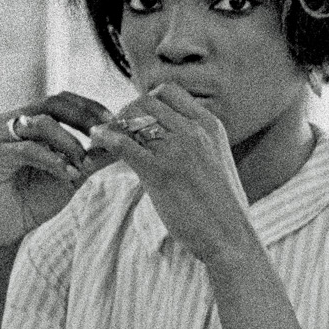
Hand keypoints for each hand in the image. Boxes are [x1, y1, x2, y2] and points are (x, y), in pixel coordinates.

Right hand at [0, 92, 114, 245]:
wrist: (8, 227)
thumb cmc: (37, 198)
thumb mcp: (73, 174)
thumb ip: (94, 157)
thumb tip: (124, 142)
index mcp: (29, 119)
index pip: (61, 100)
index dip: (89, 107)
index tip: (113, 121)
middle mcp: (11, 121)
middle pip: (51, 104)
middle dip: (83, 119)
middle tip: (104, 135)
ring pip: (41, 123)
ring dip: (69, 142)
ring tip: (83, 164)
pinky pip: (28, 149)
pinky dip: (53, 160)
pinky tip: (69, 173)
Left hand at [87, 83, 256, 265]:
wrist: (231, 236)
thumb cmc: (222, 206)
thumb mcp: (216, 160)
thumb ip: (195, 141)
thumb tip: (166, 134)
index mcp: (210, 125)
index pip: (169, 91)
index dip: (147, 101)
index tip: (138, 121)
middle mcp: (195, 131)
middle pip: (145, 101)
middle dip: (126, 113)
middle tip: (117, 133)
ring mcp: (178, 149)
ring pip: (132, 118)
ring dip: (113, 127)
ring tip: (104, 142)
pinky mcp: (160, 171)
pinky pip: (122, 143)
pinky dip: (104, 139)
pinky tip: (97, 143)